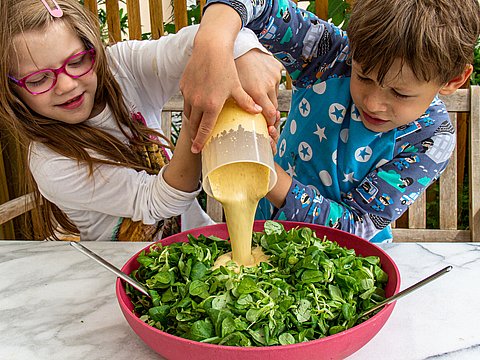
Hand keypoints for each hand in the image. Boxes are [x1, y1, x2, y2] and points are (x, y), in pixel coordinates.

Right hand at [180, 7, 260, 153]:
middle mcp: (197, 102)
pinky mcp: (183, 86)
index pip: (204, 130)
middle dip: (194, 136)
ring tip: (195, 128)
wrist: (210, 49)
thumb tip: (258, 112)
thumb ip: (245, 102)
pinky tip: (195, 106)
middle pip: (193, 125)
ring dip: (191, 122)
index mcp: (212, 106)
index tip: (196, 150)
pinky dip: (189, 107)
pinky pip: (185, 101)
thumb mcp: (236, 86)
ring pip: (188, 114)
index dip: (200, 142)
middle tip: (195, 144)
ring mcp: (188, 94)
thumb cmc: (225, 67)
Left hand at [235, 48, 282, 129]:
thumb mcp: (235, 90)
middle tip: (261, 111)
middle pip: (274, 105)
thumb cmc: (232, 69)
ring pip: (275, 93)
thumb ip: (244, 106)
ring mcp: (274, 75)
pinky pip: (276, 81)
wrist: (238, 47)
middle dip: (269, 110)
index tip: (268, 126)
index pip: (270, 114)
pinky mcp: (277, 67)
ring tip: (258, 90)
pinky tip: (261, 79)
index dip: (270, 122)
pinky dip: (270, 83)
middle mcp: (269, 84)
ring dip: (269, 96)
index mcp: (258, 92)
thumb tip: (249, 120)